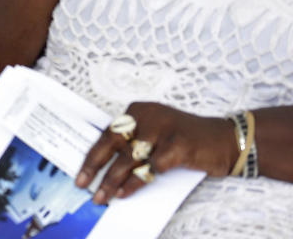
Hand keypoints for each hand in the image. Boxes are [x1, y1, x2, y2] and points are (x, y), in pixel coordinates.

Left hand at [76, 102, 235, 203]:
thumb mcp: (155, 131)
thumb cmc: (186, 139)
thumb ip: (133, 141)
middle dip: (95, 166)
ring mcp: (162, 130)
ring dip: (112, 181)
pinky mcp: (177, 146)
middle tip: (83, 185)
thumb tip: (103, 165)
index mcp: (138, 110)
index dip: (92, 155)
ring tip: (102, 196)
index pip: (107, 134)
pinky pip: (149, 169)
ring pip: (128, 158)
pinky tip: (125, 194)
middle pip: (112, 143)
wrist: (226, 140)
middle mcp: (147, 116)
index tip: (81, 173)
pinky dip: (135, 184)